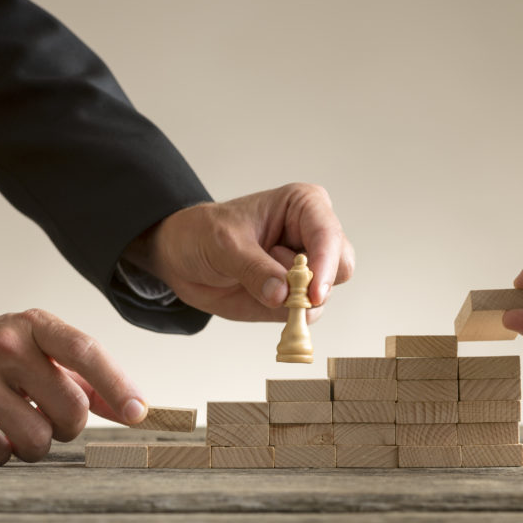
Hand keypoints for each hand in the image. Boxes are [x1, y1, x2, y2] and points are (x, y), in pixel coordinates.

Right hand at [0, 309, 146, 465]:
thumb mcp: (42, 354)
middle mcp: (2, 346)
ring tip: (15, 424)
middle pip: (70, 407)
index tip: (138, 413)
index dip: (117, 384)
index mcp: (33, 326)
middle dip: (69, 425)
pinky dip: (0, 454)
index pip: (85, 351)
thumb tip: (134, 411)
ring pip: (37, 438)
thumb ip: (88, 381)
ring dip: (35, 445)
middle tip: (48, 417)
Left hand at [127, 183, 355, 321]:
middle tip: (278, 292)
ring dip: (291, 301)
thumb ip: (254, 270)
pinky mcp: (296, 295)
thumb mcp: (223, 245)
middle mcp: (313, 235)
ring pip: (324, 295)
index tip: (312, 294)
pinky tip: (256, 297)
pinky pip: (305, 314)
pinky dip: (285, 316)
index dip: (325, 265)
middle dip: (313, 286)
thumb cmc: (202, 234)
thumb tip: (284, 296)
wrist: (181, 257)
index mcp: (303, 206)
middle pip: (341, 267)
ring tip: (252, 282)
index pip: (329, 236)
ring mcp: (307, 267)